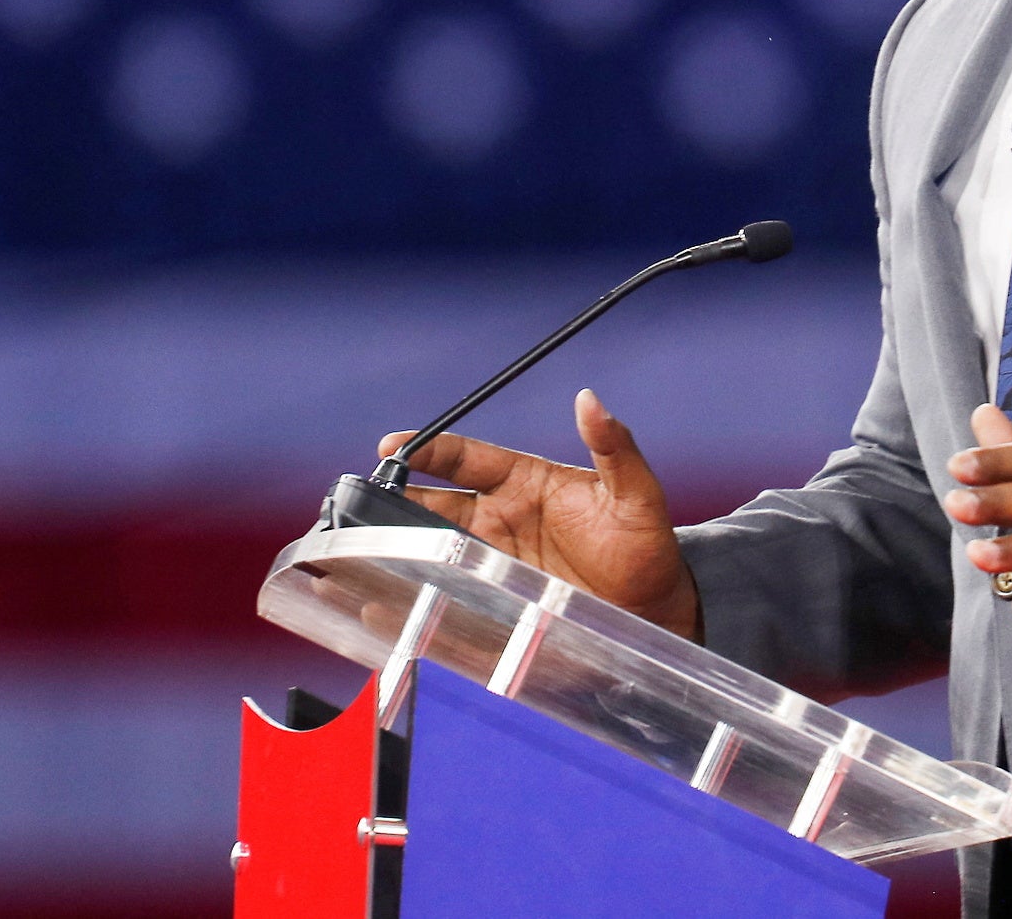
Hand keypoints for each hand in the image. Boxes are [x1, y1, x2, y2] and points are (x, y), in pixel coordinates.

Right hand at [377, 388, 700, 638]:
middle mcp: (501, 520)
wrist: (656, 612)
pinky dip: (416, 601)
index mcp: (526, 483)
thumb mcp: (636, 496)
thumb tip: (590, 399)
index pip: (467, 458)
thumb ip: (614, 449)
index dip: (429, 450)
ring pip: (434, 550)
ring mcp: (495, 564)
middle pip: (437, 504)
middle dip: (395, 500)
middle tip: (359, 501)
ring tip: (355, 551)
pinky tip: (386, 606)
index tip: (392, 445)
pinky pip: (450, 599)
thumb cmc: (645, 548)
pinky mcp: (496, 606)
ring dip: (396, 547)